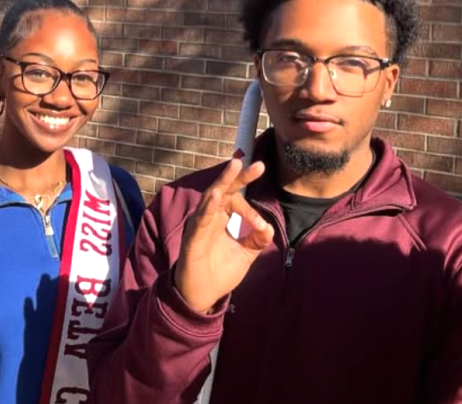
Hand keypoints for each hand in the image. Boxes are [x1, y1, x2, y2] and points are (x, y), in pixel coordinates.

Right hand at [174, 158, 272, 312]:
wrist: (202, 296)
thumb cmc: (220, 271)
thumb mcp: (246, 254)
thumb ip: (257, 240)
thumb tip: (268, 227)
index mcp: (223, 217)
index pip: (237, 201)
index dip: (250, 211)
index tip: (261, 226)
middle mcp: (211, 216)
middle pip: (225, 189)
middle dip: (240, 175)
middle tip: (258, 164)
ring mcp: (200, 224)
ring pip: (211, 196)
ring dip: (223, 181)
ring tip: (235, 165)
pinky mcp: (193, 238)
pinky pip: (200, 219)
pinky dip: (208, 206)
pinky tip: (215, 195)